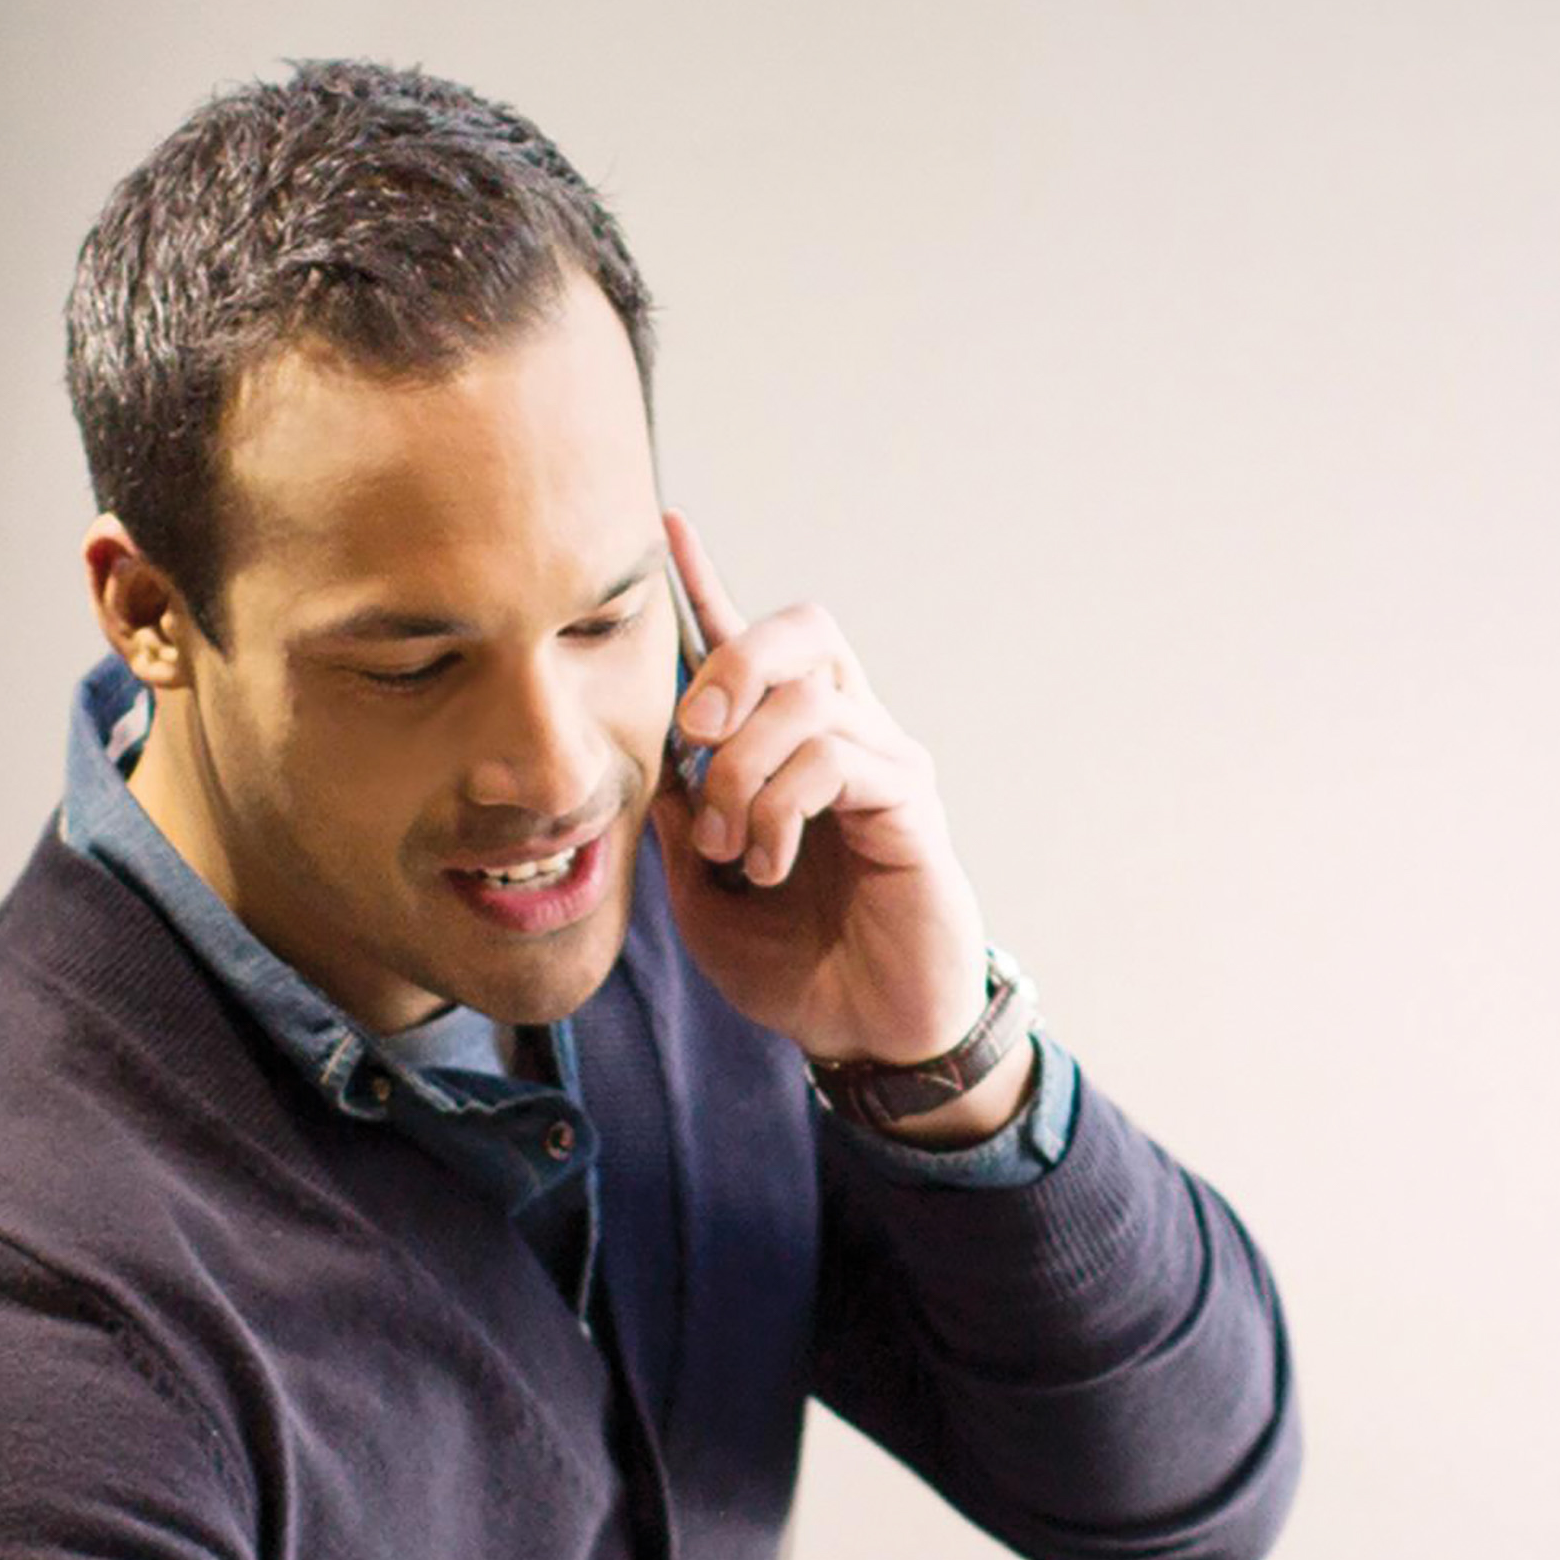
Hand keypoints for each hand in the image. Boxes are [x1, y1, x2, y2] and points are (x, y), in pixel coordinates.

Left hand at [651, 512, 996, 1090]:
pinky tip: (767, 863)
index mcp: (793, 746)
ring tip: (727, 845)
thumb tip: (648, 755)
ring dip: (739, 771)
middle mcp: (848, 734)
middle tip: (692, 733)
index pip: (751, 643)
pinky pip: (833, 759)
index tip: (664, 526)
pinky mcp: (911, 801)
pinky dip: (779, 808)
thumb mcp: (700, 891)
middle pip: (800, 629)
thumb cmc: (796, 963)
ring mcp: (885, 761)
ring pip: (803, 701)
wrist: (867, 1033)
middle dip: (730, 662)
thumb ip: (676, 818)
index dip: (708, 583)